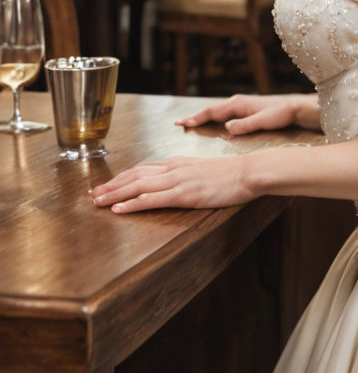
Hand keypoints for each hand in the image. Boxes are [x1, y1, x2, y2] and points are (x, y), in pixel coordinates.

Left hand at [91, 154, 257, 212]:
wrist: (248, 172)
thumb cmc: (230, 174)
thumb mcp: (202, 170)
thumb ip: (185, 174)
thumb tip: (173, 181)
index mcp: (176, 163)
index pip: (142, 169)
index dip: (122, 178)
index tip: (107, 185)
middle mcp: (172, 168)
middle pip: (134, 176)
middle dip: (111, 186)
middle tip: (93, 196)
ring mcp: (178, 180)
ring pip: (138, 186)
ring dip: (115, 195)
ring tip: (98, 202)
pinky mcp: (185, 194)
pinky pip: (153, 199)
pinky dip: (133, 203)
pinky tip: (120, 209)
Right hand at [175, 93, 320, 135]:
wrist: (295, 108)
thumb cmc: (281, 114)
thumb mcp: (263, 121)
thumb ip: (245, 125)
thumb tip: (227, 128)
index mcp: (238, 104)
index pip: (212, 111)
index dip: (197, 118)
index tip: (183, 123)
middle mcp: (237, 102)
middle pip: (210, 110)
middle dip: (194, 116)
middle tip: (178, 123)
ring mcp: (240, 105)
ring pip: (216, 111)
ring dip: (202, 116)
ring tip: (188, 122)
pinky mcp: (244, 110)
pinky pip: (223, 113)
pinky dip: (212, 117)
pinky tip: (209, 122)